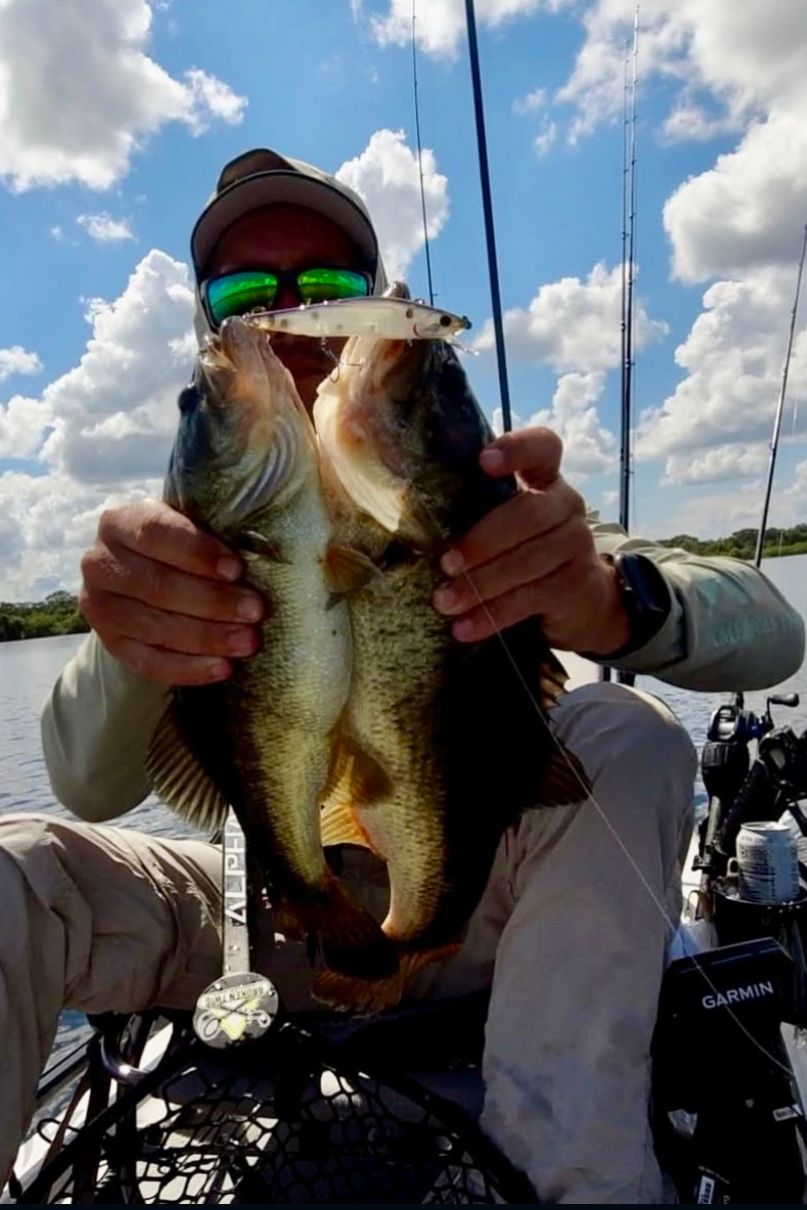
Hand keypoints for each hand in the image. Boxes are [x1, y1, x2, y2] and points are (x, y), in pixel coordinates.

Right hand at [79, 500, 263, 684]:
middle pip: (157, 585)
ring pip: (155, 627)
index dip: (198, 552)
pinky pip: (149, 663)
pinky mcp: (110, 643)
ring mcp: (100, 606)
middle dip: (212, 600)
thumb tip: (263, 543)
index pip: (155, 533)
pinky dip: (189, 668)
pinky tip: (223, 668)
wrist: (146, 578)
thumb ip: (218, 528)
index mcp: (120, 522)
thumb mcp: (194, 525)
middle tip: (255, 610)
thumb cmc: (183, 547)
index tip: (237, 569)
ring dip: (207, 637)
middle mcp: (100, 563)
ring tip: (248, 642)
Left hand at [432, 427, 630, 654]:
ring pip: (527, 562)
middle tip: (446, 564)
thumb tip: (403, 517)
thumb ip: (474, 512)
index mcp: (544, 479)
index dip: (517, 449)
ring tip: (445, 602)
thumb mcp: (506, 525)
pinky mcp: (576, 586)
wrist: (582, 602)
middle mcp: (566, 505)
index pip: (543, 447)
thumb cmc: (525, 552)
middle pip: (529, 515)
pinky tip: (464, 628)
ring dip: (481, 584)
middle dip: (483, 541)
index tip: (483, 462)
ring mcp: (577, 545)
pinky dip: (493, 615)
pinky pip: (530, 599)